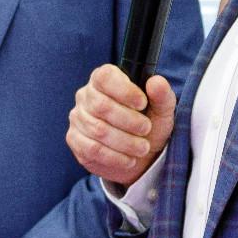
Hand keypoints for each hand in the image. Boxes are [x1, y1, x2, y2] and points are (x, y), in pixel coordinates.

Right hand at [67, 65, 175, 186]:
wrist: (138, 155)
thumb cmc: (148, 124)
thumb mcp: (161, 110)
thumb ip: (162, 95)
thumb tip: (156, 82)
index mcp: (104, 80)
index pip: (105, 77)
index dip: (124, 90)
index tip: (142, 103)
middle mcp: (86, 95)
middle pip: (102, 105)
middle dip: (129, 120)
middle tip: (146, 129)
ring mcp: (78, 117)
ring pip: (98, 130)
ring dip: (125, 142)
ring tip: (142, 148)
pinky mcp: (75, 139)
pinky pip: (92, 149)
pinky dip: (115, 157)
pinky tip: (129, 160)